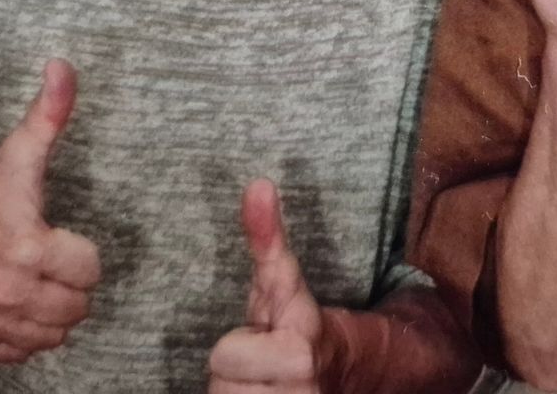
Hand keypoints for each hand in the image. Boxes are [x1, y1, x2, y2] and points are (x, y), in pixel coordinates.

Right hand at [0, 59, 100, 363]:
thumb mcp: (16, 153)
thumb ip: (49, 113)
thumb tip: (64, 66)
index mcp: (25, 247)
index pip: (89, 269)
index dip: (80, 252)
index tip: (59, 237)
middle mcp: (6, 291)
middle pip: (76, 306)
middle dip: (69, 283)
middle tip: (47, 260)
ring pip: (54, 334)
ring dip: (51, 311)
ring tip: (34, 281)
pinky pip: (22, 353)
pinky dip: (24, 334)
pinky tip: (13, 303)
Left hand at [208, 179, 330, 392]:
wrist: (337, 372)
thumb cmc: (296, 321)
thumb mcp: (280, 281)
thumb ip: (267, 237)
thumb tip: (258, 183)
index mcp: (299, 350)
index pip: (225, 356)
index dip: (238, 345)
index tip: (264, 336)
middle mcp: (301, 392)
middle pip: (219, 383)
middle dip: (234, 370)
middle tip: (258, 359)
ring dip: (236, 390)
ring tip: (260, 379)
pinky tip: (259, 393)